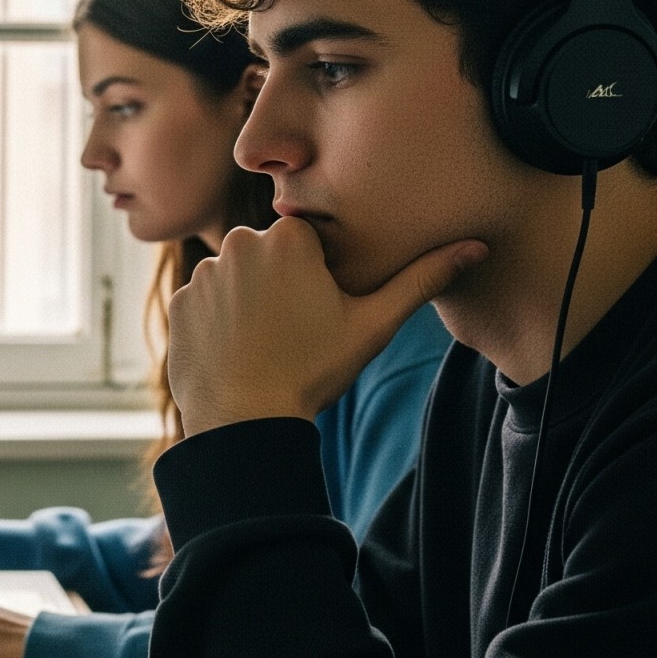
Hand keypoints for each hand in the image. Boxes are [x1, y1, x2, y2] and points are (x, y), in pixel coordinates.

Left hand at [167, 217, 485, 436]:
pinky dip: (220, 325)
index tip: (321, 312)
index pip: (309, 243)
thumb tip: (476, 246)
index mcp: (288, 236)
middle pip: (271, 257)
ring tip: (267, 346)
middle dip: (282, 286)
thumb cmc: (313, 371)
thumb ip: (422, 279)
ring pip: (237, 280)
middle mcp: (238, 242)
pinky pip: (206, 305)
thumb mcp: (373, 325)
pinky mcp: (179, 303)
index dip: (319, 278)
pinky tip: (238, 353)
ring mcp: (203, 273)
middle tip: (295, 332)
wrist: (246, 420)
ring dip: (250, 303)